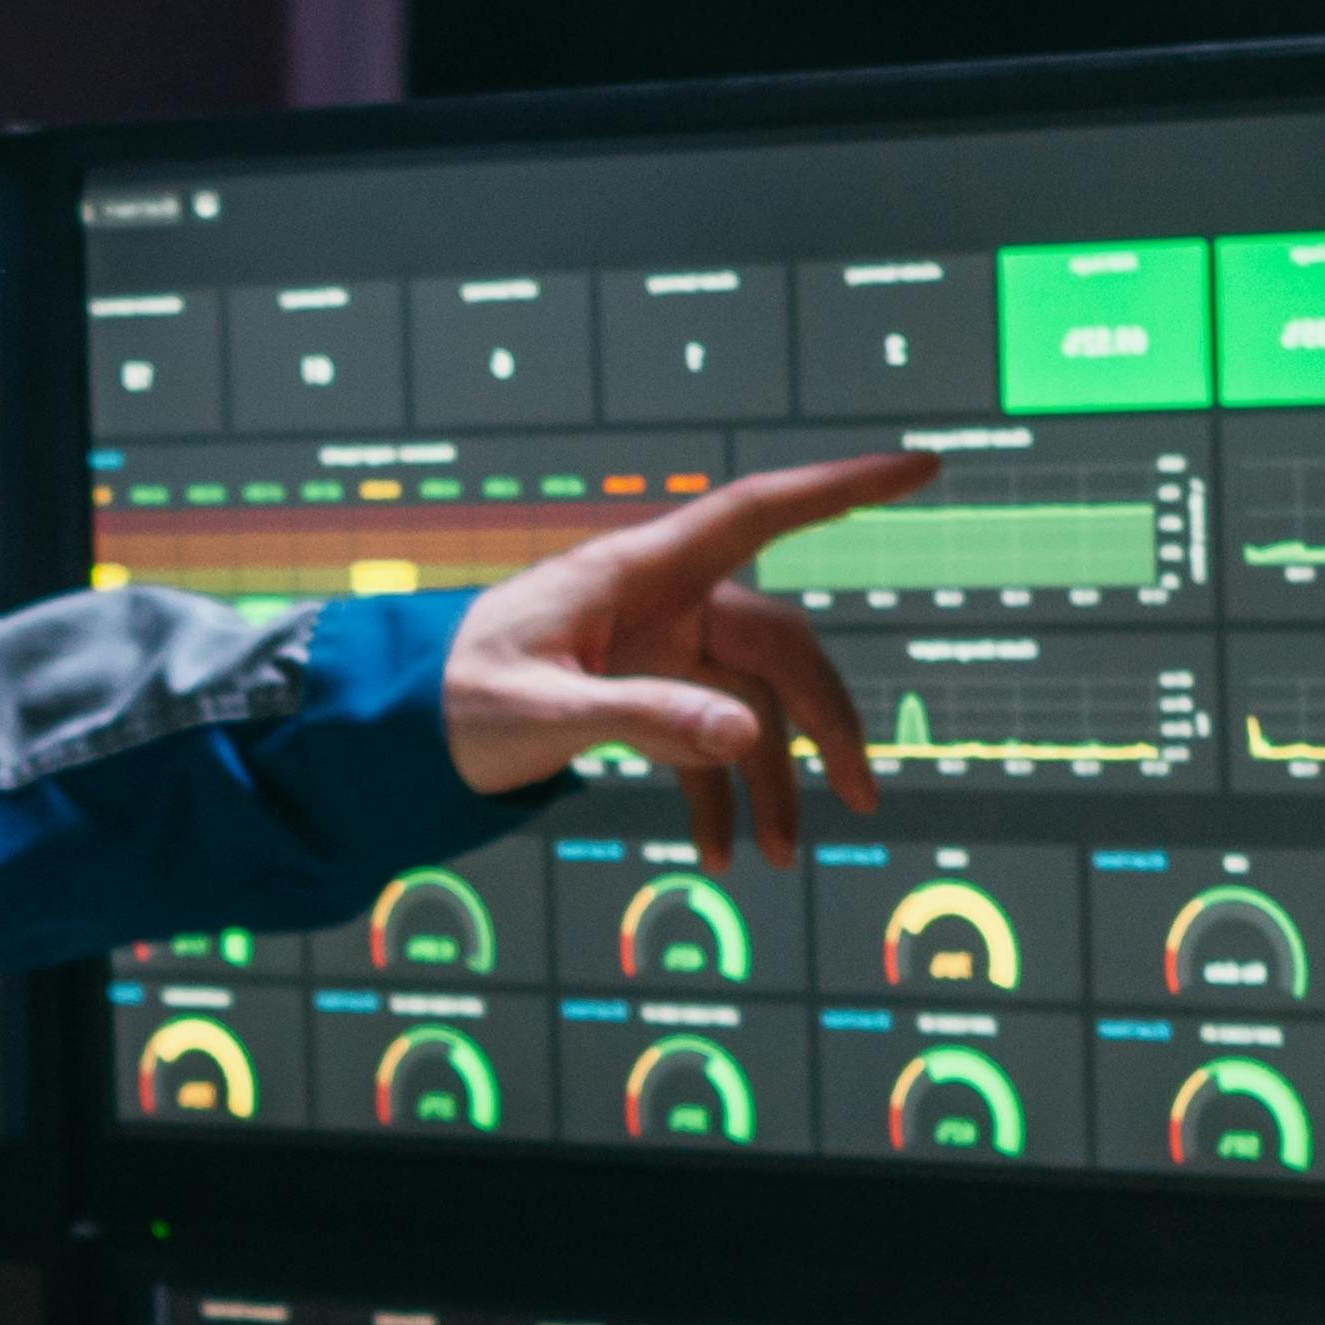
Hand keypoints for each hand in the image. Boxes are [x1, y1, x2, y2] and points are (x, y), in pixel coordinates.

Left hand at [439, 451, 933, 864]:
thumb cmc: (457, 693)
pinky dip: (717, 798)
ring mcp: (661, 651)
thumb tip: (749, 741)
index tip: (921, 467)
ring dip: (773, 782)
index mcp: (642, 572)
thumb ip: (644, 719)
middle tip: (864, 798)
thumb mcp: (541, 710)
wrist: (404, 723)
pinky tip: (722, 854)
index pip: (760, 510)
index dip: (843, 487)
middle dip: (826, 722)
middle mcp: (665, 604)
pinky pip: (704, 745)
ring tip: (783, 857)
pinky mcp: (646, 698)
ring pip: (750, 708)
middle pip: (779, 646)